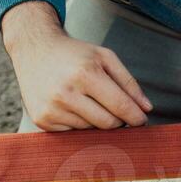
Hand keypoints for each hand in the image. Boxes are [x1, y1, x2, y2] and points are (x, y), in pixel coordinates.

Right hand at [1, 1, 150, 129]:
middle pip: (107, 123)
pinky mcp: (42, 120)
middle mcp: (66, 93)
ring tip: (86, 99)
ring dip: (95, 120)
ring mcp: (52, 109)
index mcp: (85, 74)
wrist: (34, 49)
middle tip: (115, 109)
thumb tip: (147, 109)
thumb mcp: (104, 57)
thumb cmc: (74, 54)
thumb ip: (128, 82)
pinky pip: (72, 132)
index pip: (120, 106)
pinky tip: (70, 105)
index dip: (135, 117)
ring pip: (90, 130)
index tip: (142, 121)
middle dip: (117, 120)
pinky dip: (78, 123)